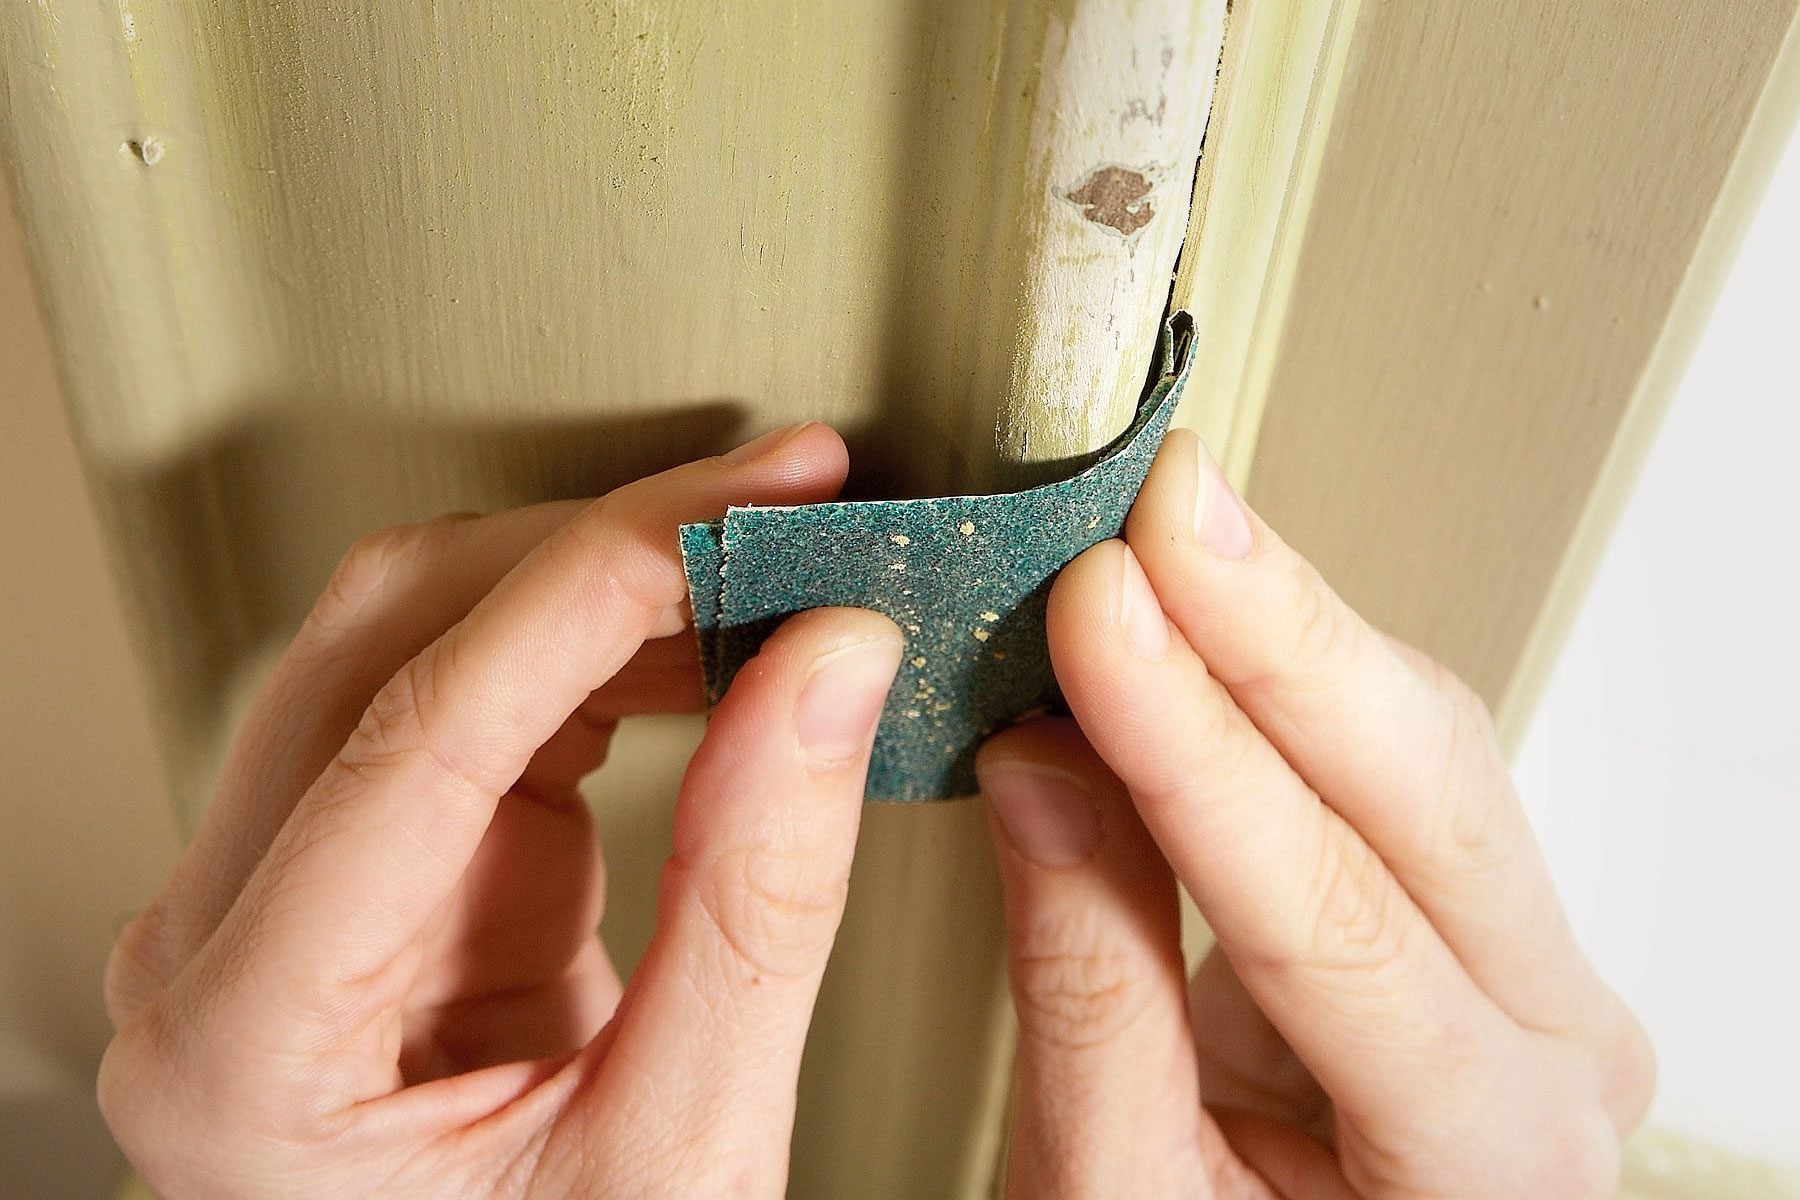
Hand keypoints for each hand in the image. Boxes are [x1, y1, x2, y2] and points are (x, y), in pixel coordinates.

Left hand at [98, 424, 903, 1197]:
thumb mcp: (682, 1152)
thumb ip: (755, 906)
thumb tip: (825, 673)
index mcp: (248, 1045)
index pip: (414, 735)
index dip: (594, 591)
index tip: (747, 514)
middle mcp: (222, 946)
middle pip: (388, 642)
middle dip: (604, 549)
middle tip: (780, 505)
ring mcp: (281, 894)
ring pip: (420, 635)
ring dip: (605, 581)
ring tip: (771, 564)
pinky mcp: (368, 868)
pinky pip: (469, 696)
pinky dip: (599, 648)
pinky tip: (708, 637)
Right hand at [977, 429, 1654, 1198]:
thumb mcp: (1124, 1194)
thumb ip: (1087, 991)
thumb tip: (1034, 772)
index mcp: (1489, 1155)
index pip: (1334, 918)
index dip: (1199, 751)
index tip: (1099, 620)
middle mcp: (1547, 1044)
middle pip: (1427, 792)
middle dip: (1274, 633)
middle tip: (1155, 511)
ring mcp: (1526, 966)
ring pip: (1426, 745)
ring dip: (1281, 627)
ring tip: (1160, 532)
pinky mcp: (1469, 911)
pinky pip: (1391, 753)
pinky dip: (1283, 666)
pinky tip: (1201, 603)